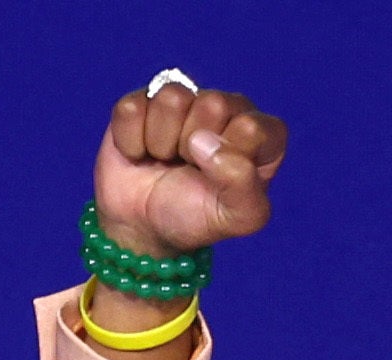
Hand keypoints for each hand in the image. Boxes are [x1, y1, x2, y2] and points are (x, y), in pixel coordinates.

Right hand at [93, 78, 283, 256]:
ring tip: (165, 159)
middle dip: (192, 146)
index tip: (216, 179)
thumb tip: (205, 142)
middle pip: (212, 104)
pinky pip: (132, 108)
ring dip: (161, 141)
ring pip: (172, 99)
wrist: (143, 229)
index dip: (228, 158)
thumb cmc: (195, 217)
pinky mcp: (142, 101)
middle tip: (188, 168)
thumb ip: (243, 185)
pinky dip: (130, 141)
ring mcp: (183, 99)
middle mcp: (226, 107)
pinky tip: (140, 153)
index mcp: (261, 131)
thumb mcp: (238, 218)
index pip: (251, 127)